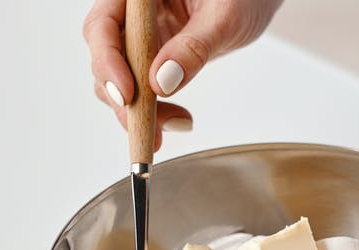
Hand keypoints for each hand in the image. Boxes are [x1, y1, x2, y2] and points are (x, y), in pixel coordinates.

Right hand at [83, 0, 282, 145]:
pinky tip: (179, 119)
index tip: (127, 94)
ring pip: (119, 78)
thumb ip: (194, 46)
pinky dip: (154, 110)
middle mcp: (132, 12)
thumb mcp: (225, 17)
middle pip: (105, 56)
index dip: (108, 61)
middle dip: (123, 97)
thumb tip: (162, 82)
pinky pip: (140, 87)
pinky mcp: (151, 56)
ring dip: (139, 110)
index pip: (103, 24)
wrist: (255, 1)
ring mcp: (139, 35)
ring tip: (176, 123)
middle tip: (147, 128)